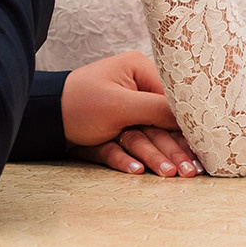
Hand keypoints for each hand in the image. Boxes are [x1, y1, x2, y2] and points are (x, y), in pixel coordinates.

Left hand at [60, 51, 196, 176]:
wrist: (41, 118)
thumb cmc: (79, 101)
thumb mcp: (119, 104)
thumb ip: (156, 109)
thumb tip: (191, 116)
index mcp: (138, 71)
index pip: (170, 98)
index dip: (185, 123)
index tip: (203, 143)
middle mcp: (133, 90)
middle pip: (159, 123)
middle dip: (174, 148)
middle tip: (190, 170)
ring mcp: (121, 113)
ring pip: (144, 138)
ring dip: (156, 157)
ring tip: (170, 175)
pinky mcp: (110, 132)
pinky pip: (123, 148)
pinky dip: (127, 159)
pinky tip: (136, 171)